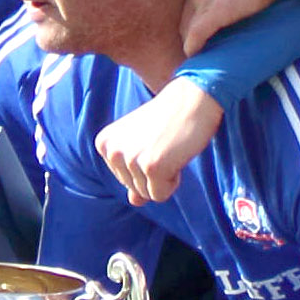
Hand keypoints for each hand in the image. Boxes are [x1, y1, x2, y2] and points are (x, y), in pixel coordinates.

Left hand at [98, 80, 224, 204]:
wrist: (194, 98)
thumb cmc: (170, 119)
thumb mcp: (144, 144)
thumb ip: (134, 174)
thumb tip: (134, 202)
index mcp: (105, 143)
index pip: (123, 180)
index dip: (145, 166)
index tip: (155, 143)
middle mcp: (112, 151)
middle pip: (134, 189)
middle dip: (155, 173)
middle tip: (165, 145)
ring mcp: (130, 159)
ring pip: (147, 194)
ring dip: (165, 177)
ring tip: (170, 148)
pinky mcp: (150, 167)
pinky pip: (160, 195)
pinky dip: (173, 182)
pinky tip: (176, 155)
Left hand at [177, 0, 299, 54]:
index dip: (201, 12)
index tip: (208, 25)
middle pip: (187, 13)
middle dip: (191, 29)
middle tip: (201, 45)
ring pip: (187, 27)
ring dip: (192, 42)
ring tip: (199, 57)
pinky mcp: (212, 14)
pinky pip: (194, 37)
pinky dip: (193, 49)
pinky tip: (196, 58)